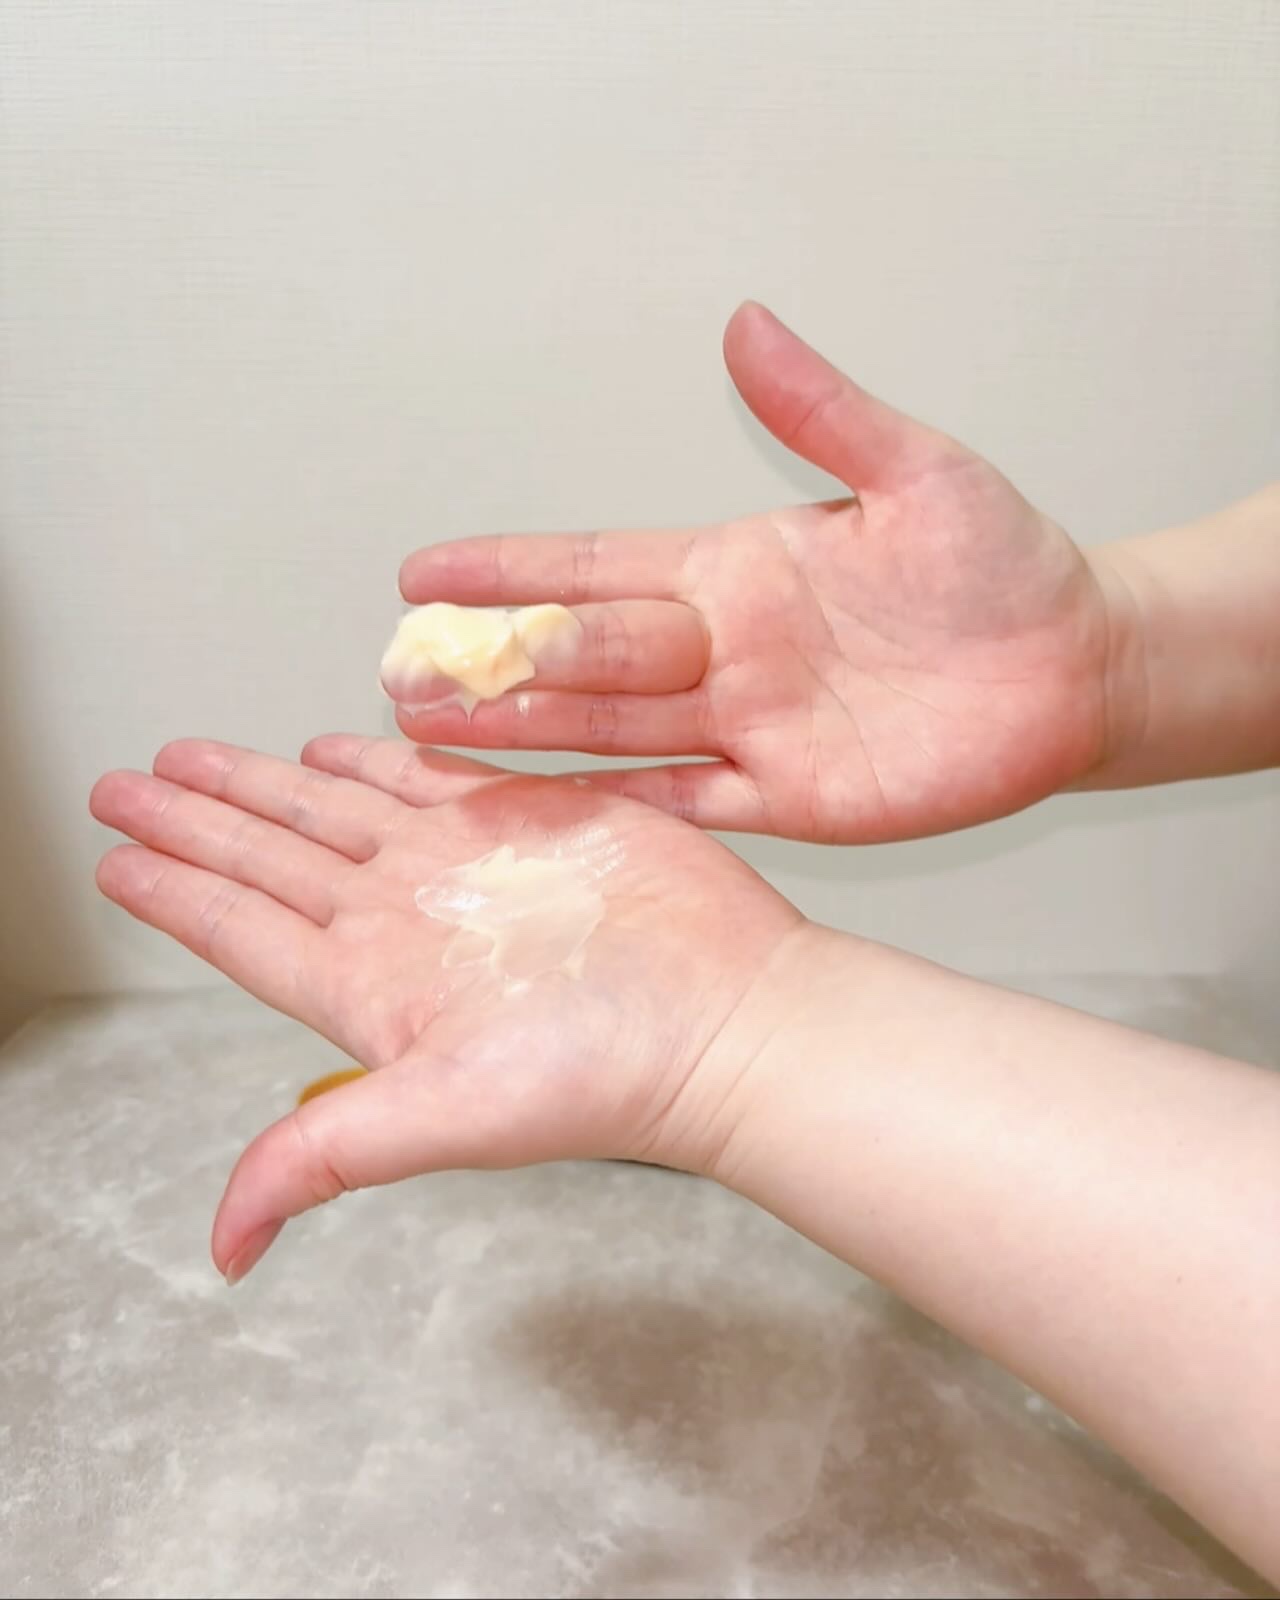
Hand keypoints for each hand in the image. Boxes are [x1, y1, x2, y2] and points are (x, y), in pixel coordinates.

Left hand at [89, 737, 803, 1282]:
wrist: (725, 1016)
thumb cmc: (602, 1077)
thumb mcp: (441, 1117)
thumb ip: (319, 1156)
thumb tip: (225, 1248)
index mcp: (371, 986)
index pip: (244, 932)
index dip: (175, 896)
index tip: (113, 859)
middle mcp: (406, 921)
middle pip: (272, 858)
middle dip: (195, 820)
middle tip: (124, 781)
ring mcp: (464, 866)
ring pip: (335, 809)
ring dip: (267, 782)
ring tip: (198, 757)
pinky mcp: (529, 817)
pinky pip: (431, 776)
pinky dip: (377, 758)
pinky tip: (335, 744)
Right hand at [395, 303, 1119, 841]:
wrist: (1070, 666)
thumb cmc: (1000, 562)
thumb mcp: (914, 472)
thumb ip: (823, 412)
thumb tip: (745, 323)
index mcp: (737, 569)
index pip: (598, 565)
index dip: (511, 571)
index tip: (421, 573)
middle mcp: (724, 651)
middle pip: (586, 656)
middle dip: (492, 662)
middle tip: (398, 670)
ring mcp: (749, 728)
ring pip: (612, 732)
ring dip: (524, 735)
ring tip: (429, 732)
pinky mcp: (790, 798)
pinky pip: (683, 802)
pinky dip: (612, 805)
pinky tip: (538, 804)